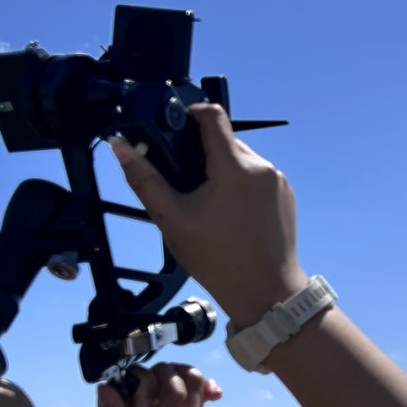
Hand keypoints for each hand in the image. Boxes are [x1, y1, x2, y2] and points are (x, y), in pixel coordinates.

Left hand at [80, 362, 222, 406]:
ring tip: (195, 406)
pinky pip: (194, 402)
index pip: (126, 380)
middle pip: (154, 375)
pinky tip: (215, 395)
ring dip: (190, 383)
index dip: (143, 384)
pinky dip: (205, 391)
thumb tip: (105, 386)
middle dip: (168, 386)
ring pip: (176, 383)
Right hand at [111, 104, 308, 329]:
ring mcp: (278, 182)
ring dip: (222, 171)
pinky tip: (228, 213)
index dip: (190, 113)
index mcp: (234, 166)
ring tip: (205, 202)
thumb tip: (120, 147)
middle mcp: (262, 167)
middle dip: (202, 153)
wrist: (267, 293)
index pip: (213, 115)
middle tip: (183, 180)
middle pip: (226, 140)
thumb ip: (145, 180)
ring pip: (242, 160)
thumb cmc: (218, 259)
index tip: (174, 127)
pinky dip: (241, 186)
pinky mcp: (286, 197)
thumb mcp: (172, 219)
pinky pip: (258, 179)